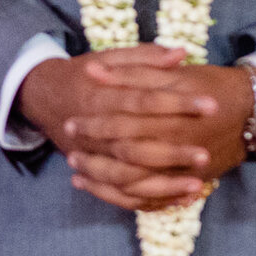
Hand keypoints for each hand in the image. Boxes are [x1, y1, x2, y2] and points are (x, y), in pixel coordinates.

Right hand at [20, 47, 252, 212]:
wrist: (45, 98)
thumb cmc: (83, 76)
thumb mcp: (109, 58)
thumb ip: (144, 57)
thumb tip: (181, 54)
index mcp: (100, 97)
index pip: (143, 101)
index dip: (177, 103)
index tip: (211, 106)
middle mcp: (95, 132)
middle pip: (135, 146)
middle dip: (172, 152)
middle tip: (205, 154)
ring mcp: (93, 157)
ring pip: (127, 178)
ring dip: (162, 184)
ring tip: (196, 184)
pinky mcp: (95, 173)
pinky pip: (123, 196)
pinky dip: (151, 201)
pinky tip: (180, 199)